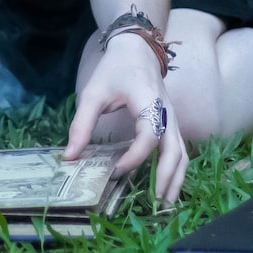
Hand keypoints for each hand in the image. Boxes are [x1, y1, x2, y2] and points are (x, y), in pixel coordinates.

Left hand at [65, 36, 186, 203]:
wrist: (137, 48)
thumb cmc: (115, 69)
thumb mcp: (93, 93)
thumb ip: (82, 124)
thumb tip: (70, 157)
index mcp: (149, 102)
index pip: (149, 137)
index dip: (134, 157)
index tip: (115, 171)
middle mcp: (166, 113)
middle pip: (176, 150)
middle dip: (167, 178)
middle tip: (154, 203)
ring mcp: (172, 119)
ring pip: (182, 153)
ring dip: (176, 179)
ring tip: (164, 203)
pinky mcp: (171, 123)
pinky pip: (179, 150)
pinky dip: (175, 170)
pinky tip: (165, 185)